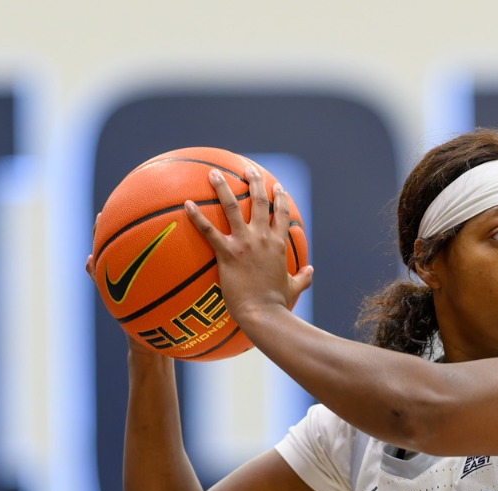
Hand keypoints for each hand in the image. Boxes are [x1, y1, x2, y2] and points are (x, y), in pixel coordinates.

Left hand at [181, 167, 313, 327]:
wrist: (263, 314)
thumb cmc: (277, 304)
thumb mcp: (293, 288)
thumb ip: (302, 278)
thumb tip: (311, 272)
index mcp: (278, 244)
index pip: (281, 214)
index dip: (280, 198)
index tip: (277, 186)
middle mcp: (262, 238)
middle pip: (259, 201)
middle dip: (254, 181)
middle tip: (247, 169)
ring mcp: (244, 243)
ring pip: (232, 207)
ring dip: (223, 187)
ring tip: (213, 173)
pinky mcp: (227, 253)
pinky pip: (208, 231)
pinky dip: (197, 217)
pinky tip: (187, 204)